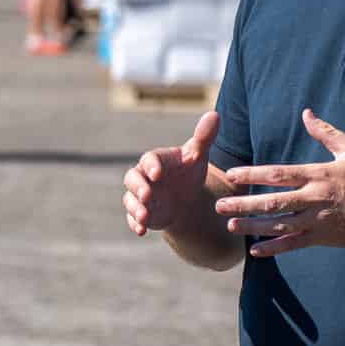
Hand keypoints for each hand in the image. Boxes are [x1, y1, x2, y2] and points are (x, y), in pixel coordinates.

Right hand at [123, 110, 220, 236]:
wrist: (185, 197)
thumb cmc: (189, 171)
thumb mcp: (198, 156)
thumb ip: (204, 137)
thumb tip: (215, 114)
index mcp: (156, 160)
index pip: (149, 159)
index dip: (151, 166)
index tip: (157, 174)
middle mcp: (144, 177)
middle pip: (132, 178)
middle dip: (137, 187)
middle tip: (147, 195)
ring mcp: (140, 196)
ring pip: (130, 200)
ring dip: (135, 208)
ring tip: (144, 217)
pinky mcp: (141, 212)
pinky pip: (132, 218)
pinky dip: (134, 223)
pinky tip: (141, 230)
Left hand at [218, 110, 344, 256]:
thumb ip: (326, 132)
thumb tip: (306, 113)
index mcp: (318, 175)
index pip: (279, 174)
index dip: (253, 174)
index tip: (232, 174)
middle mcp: (314, 198)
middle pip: (273, 202)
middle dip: (244, 204)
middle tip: (220, 204)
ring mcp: (317, 220)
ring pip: (279, 225)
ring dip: (253, 226)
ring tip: (230, 225)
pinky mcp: (322, 238)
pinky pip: (293, 245)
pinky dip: (273, 249)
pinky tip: (255, 251)